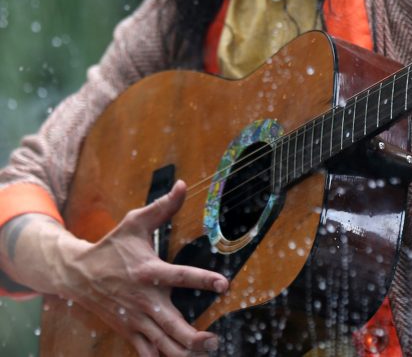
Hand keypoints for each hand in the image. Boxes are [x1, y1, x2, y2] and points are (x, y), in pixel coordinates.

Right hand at [57, 181, 228, 356]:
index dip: (203, 280)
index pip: (180, 276)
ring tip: (206, 350)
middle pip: (172, 325)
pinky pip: (147, 353)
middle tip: (213, 339)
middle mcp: (144, 299)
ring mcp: (136, 319)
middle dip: (194, 337)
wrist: (76, 274)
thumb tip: (182, 185)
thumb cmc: (111, 247)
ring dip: (184, 352)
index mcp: (149, 271)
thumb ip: (162, 207)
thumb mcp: (135, 222)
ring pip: (162, 345)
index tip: (223, 285)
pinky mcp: (129, 331)